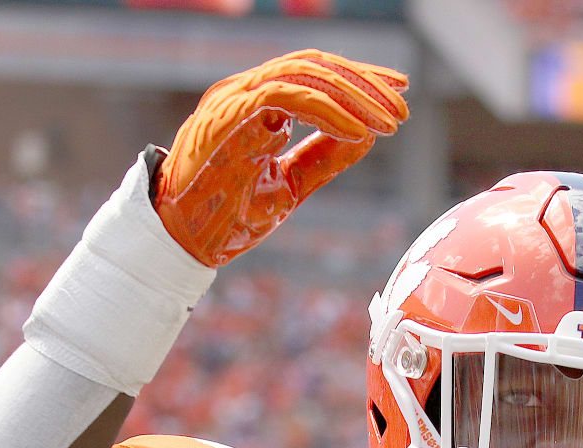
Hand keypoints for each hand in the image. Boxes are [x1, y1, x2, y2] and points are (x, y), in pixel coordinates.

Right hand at [155, 49, 407, 266]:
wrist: (180, 246)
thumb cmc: (225, 219)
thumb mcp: (288, 187)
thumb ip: (323, 159)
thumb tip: (367, 136)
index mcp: (255, 106)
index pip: (313, 75)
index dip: (359, 82)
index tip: (397, 99)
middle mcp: (242, 94)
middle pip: (314, 66)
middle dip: (364, 84)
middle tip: (402, 108)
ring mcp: (232, 102)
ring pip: (303, 73)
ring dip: (353, 96)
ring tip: (388, 121)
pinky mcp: (227, 118)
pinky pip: (285, 96)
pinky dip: (327, 111)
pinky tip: (357, 131)